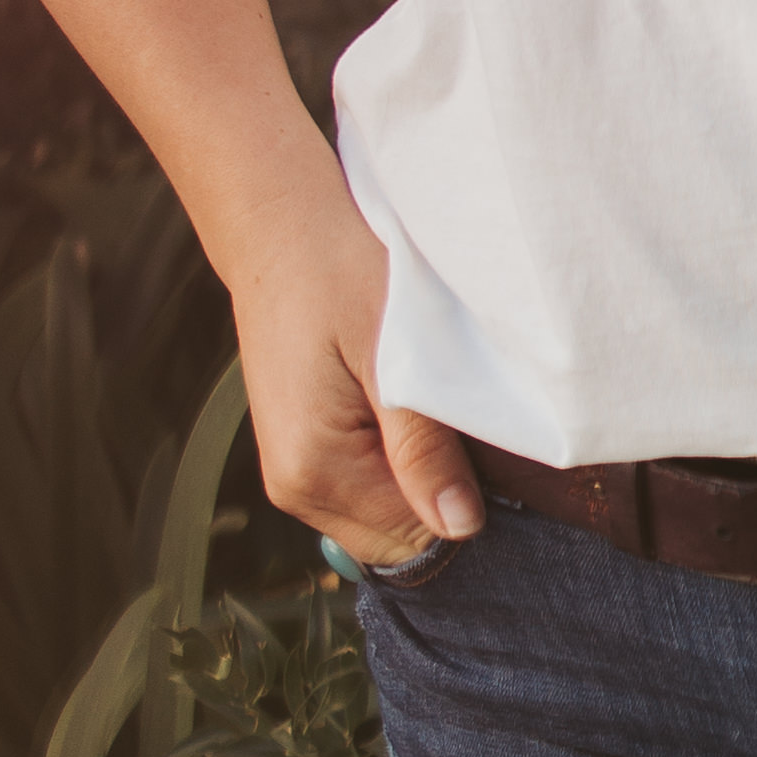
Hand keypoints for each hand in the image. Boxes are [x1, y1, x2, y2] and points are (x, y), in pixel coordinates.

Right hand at [220, 154, 481, 572]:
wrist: (277, 221)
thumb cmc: (337, 267)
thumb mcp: (393, 351)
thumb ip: (423, 447)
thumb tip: (460, 527)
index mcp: (314, 469)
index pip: (415, 536)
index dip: (461, 495)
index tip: (478, 434)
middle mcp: (293, 486)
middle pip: (397, 534)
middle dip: (437, 486)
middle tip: (453, 407)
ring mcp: (290, 469)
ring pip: (381, 510)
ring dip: (415, 467)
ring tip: (422, 392)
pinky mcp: (297, 446)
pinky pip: (362, 481)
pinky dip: (392, 453)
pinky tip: (397, 396)